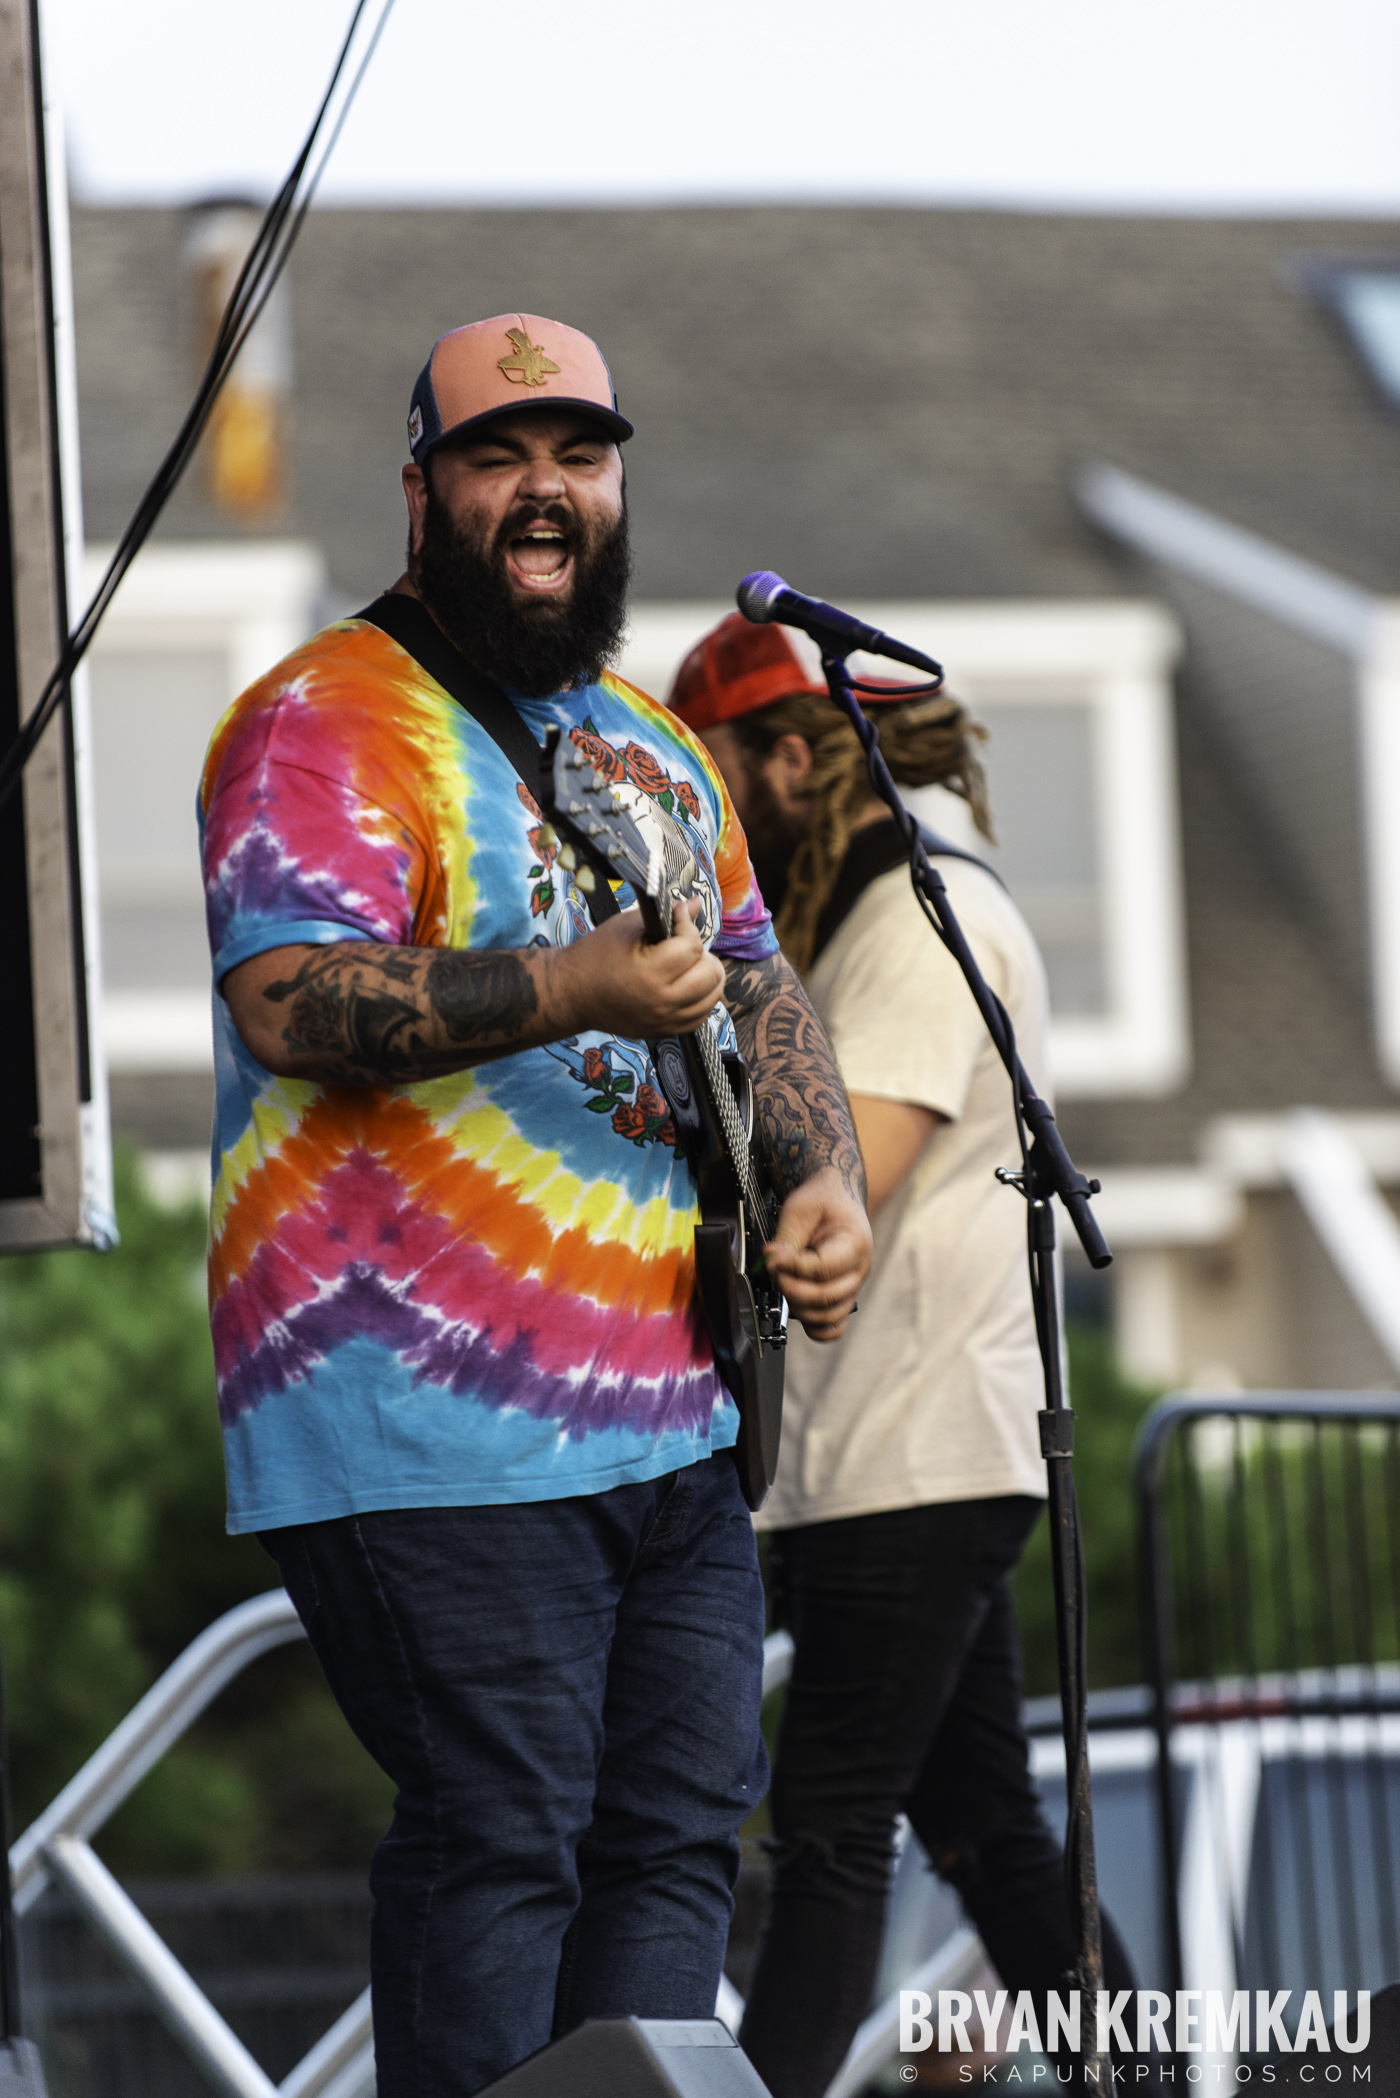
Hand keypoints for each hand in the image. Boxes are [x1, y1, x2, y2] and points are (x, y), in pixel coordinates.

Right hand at [549, 898, 724, 1040]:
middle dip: (702, 953)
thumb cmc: (596, 956)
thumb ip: (665, 916)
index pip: (692, 947)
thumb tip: (696, 904)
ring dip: (706, 976)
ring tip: (688, 965)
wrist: (573, 994)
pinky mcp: (666, 1032)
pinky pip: (701, 1016)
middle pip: (710, 974)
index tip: (677, 918)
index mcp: (650, 973)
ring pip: (712, 997)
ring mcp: (666, 1021)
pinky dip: (701, 998)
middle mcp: (662, 1002)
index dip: (687, 926)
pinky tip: (687, 985)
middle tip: (683, 945)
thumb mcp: (627, 927)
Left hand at [763, 1166, 873, 1341]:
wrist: (838, 1198)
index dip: (792, 1267)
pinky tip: (798, 1308)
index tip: (772, 1257)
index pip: (823, 1269)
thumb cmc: (823, 1201)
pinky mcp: (843, 1296)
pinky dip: (815, 1327)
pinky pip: (834, 1327)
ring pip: (828, 1316)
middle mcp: (859, 1269)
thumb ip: (787, 1240)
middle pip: (825, 1296)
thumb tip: (773, 1264)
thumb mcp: (800, 1209)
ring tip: (784, 1282)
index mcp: (854, 1243)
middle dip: (790, 1286)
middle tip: (773, 1268)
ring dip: (797, 1305)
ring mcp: (853, 1286)